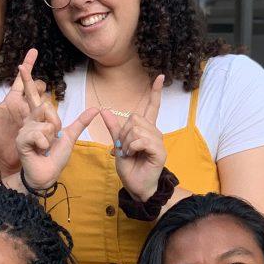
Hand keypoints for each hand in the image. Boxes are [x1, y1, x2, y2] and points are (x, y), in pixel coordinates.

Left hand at [0, 48, 47, 174]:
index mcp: (12, 100)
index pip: (21, 80)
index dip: (27, 64)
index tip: (33, 50)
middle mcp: (25, 106)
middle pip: (37, 88)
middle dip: (39, 85)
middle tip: (36, 88)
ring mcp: (33, 117)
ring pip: (45, 101)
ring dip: (43, 101)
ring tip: (39, 106)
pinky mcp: (40, 129)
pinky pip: (49, 118)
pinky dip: (49, 117)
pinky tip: (45, 120)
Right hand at [16, 62, 99, 190]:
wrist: (47, 174)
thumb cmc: (55, 157)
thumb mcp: (71, 136)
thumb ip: (81, 122)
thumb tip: (96, 108)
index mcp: (39, 119)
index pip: (34, 96)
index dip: (27, 80)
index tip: (21, 65)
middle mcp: (29, 122)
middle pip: (46, 108)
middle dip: (55, 125)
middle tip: (51, 140)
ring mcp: (24, 130)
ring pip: (45, 123)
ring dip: (50, 137)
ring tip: (45, 148)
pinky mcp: (21, 140)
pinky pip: (39, 134)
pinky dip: (44, 144)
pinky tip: (40, 151)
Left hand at [101, 74, 165, 200]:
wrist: (137, 186)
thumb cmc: (130, 168)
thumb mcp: (118, 145)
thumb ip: (113, 128)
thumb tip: (104, 110)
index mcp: (146, 130)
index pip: (152, 107)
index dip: (155, 93)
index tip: (159, 77)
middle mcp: (155, 133)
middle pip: (134, 118)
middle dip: (123, 133)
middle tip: (125, 149)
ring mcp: (159, 142)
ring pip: (136, 129)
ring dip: (126, 143)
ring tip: (129, 154)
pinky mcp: (159, 151)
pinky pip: (141, 140)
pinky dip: (131, 148)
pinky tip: (133, 155)